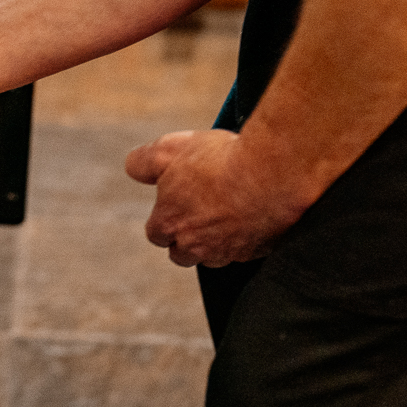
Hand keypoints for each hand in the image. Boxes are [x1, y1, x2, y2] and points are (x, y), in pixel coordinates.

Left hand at [124, 129, 310, 267]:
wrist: (274, 172)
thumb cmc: (220, 160)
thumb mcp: (168, 149)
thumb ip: (143, 162)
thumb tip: (133, 169)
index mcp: (169, 224)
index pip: (157, 234)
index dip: (165, 219)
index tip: (176, 204)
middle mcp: (196, 246)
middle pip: (183, 254)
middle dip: (186, 239)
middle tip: (201, 213)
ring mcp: (230, 252)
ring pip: (216, 257)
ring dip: (217, 241)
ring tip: (229, 212)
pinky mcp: (260, 251)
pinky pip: (247, 252)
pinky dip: (248, 237)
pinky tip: (254, 214)